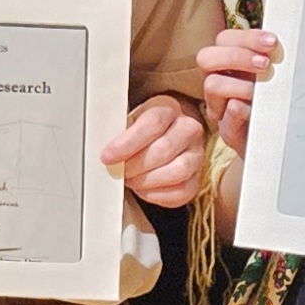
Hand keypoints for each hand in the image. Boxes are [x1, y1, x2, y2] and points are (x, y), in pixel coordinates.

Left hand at [104, 93, 206, 209]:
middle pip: (163, 150)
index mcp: (168, 108)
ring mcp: (197, 154)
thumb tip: (106, 154)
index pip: (152, 124)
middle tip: (120, 171)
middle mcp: (188, 128)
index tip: (107, 157)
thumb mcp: (128, 123)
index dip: (127, 144)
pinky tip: (145, 189)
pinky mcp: (199, 178)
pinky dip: (159, 195)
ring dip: (148, 181)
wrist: (163, 139)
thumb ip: (118, 134)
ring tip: (132, 180)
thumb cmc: (141, 133)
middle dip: (135, 166)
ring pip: (177, 171)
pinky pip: (182, 192)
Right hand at [198, 26, 274, 157]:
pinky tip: (257, 110)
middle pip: (206, 57)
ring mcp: (219, 108)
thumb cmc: (276, 102)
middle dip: (237, 56)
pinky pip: (226, 116)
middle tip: (265, 64)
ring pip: (212, 85)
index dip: (246, 37)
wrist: (279, 139)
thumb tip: (278, 42)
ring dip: (240, 84)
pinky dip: (242, 110)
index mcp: (229, 64)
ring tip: (260, 90)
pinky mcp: (228, 131)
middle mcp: (218, 82)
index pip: (225, 40)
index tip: (272, 42)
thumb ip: (271, 58)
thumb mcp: (276, 75)